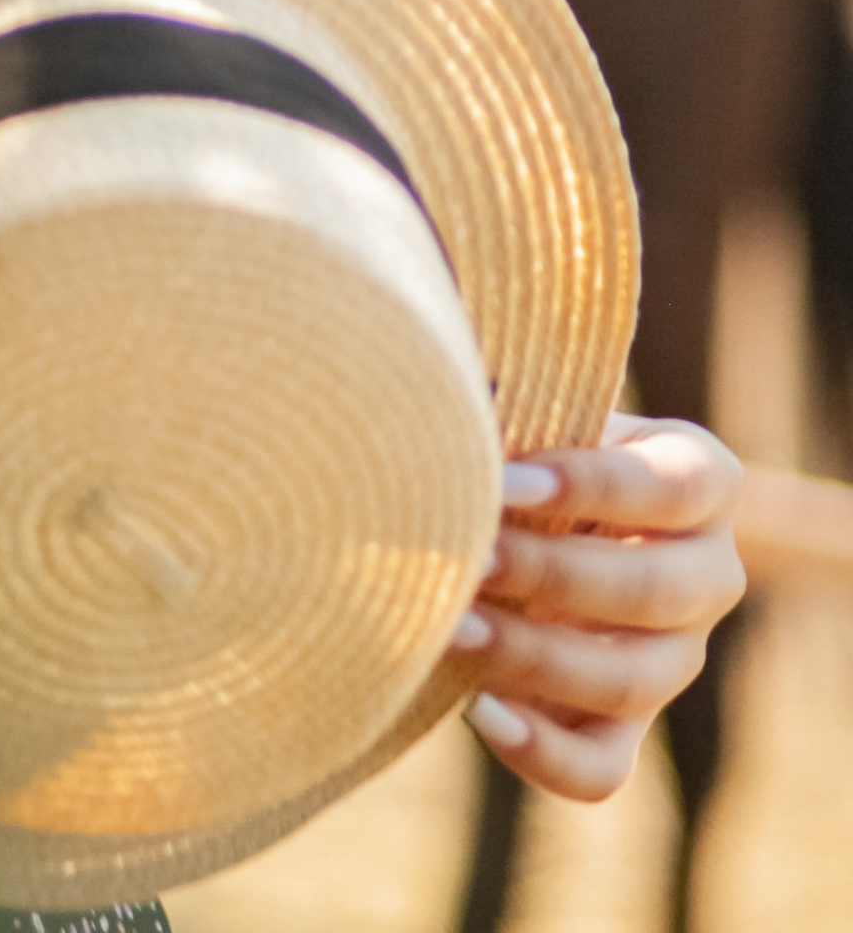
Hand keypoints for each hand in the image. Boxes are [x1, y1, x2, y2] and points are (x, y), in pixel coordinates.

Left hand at [454, 411, 745, 799]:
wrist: (521, 510)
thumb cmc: (531, 435)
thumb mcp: (539, 408)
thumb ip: (517, 404)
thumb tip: (461, 394)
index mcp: (702, 480)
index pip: (667, 490)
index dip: (590, 485)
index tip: (503, 479)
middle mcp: (707, 576)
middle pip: (654, 592)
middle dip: (554, 575)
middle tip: (473, 555)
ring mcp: (673, 660)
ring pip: (630, 681)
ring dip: (536, 658)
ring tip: (452, 626)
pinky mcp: (623, 727)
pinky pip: (602, 766)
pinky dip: (542, 752)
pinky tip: (477, 712)